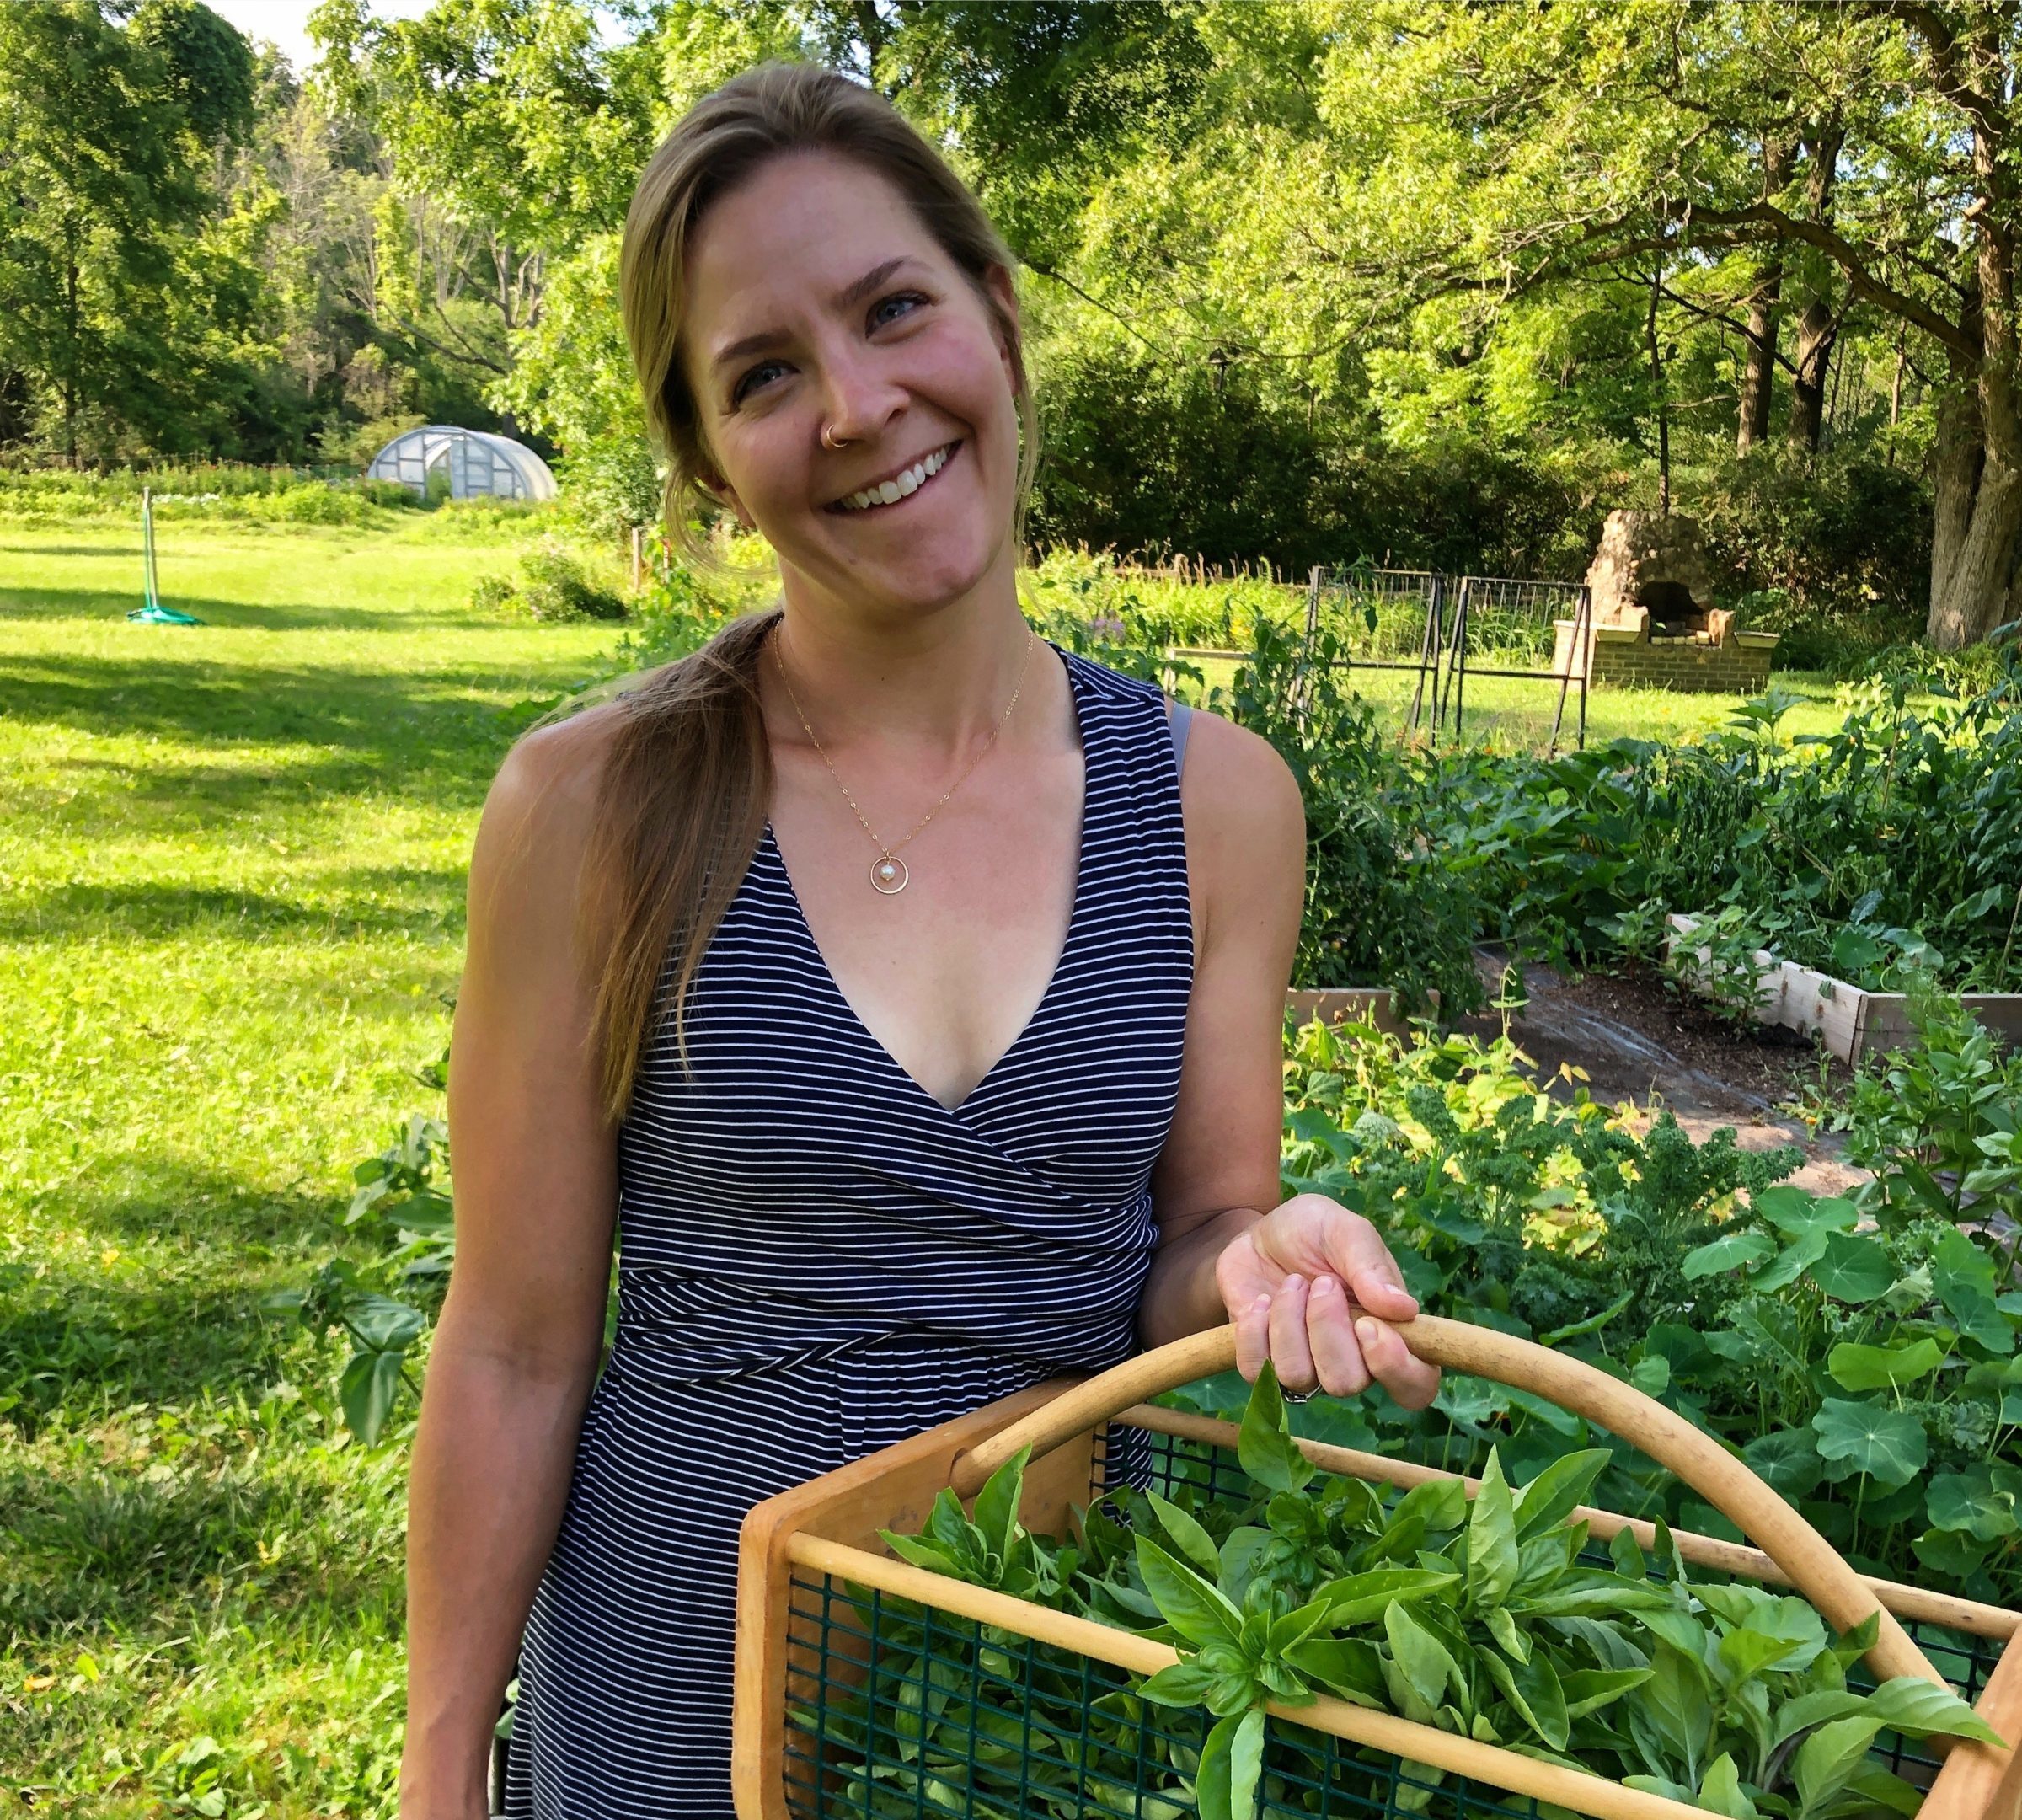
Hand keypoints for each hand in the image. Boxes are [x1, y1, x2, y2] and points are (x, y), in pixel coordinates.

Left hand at [1215, 1193, 1440, 1409]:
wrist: (1261, 1233)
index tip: (1368, 1325)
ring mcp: (1305, 1365)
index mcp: (1389, 1332)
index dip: (1396, 1369)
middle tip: (1322, 1283)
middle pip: (1347, 1383)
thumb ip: (1372, 1268)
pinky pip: (1257, 1369)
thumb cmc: (1314, 1232)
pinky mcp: (1264, 1362)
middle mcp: (1352, 1360)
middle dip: (1327, 1329)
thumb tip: (1405, 1309)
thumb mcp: (1346, 1231)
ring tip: (1292, 1284)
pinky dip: (1255, 1329)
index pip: (1416, 1385)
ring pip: (1297, 1376)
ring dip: (1289, 1321)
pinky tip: (1262, 1301)